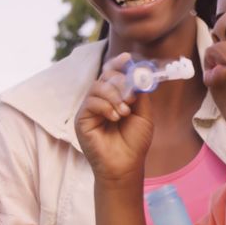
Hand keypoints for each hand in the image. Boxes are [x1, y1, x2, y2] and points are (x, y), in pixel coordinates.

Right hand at [76, 52, 154, 179]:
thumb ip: (140, 94)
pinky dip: (105, 106)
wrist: (126, 165)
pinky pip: (91, 101)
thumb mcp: (143, 114)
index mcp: (115, 97)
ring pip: (97, 87)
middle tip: (131, 97)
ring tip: (124, 112)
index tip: (127, 58)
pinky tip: (115, 118)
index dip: (118, 64)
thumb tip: (138, 74)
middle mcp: (101, 100)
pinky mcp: (81, 119)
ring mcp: (90, 109)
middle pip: (105, 76)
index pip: (113, 74)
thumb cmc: (134, 142)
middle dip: (120, 82)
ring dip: (114, 96)